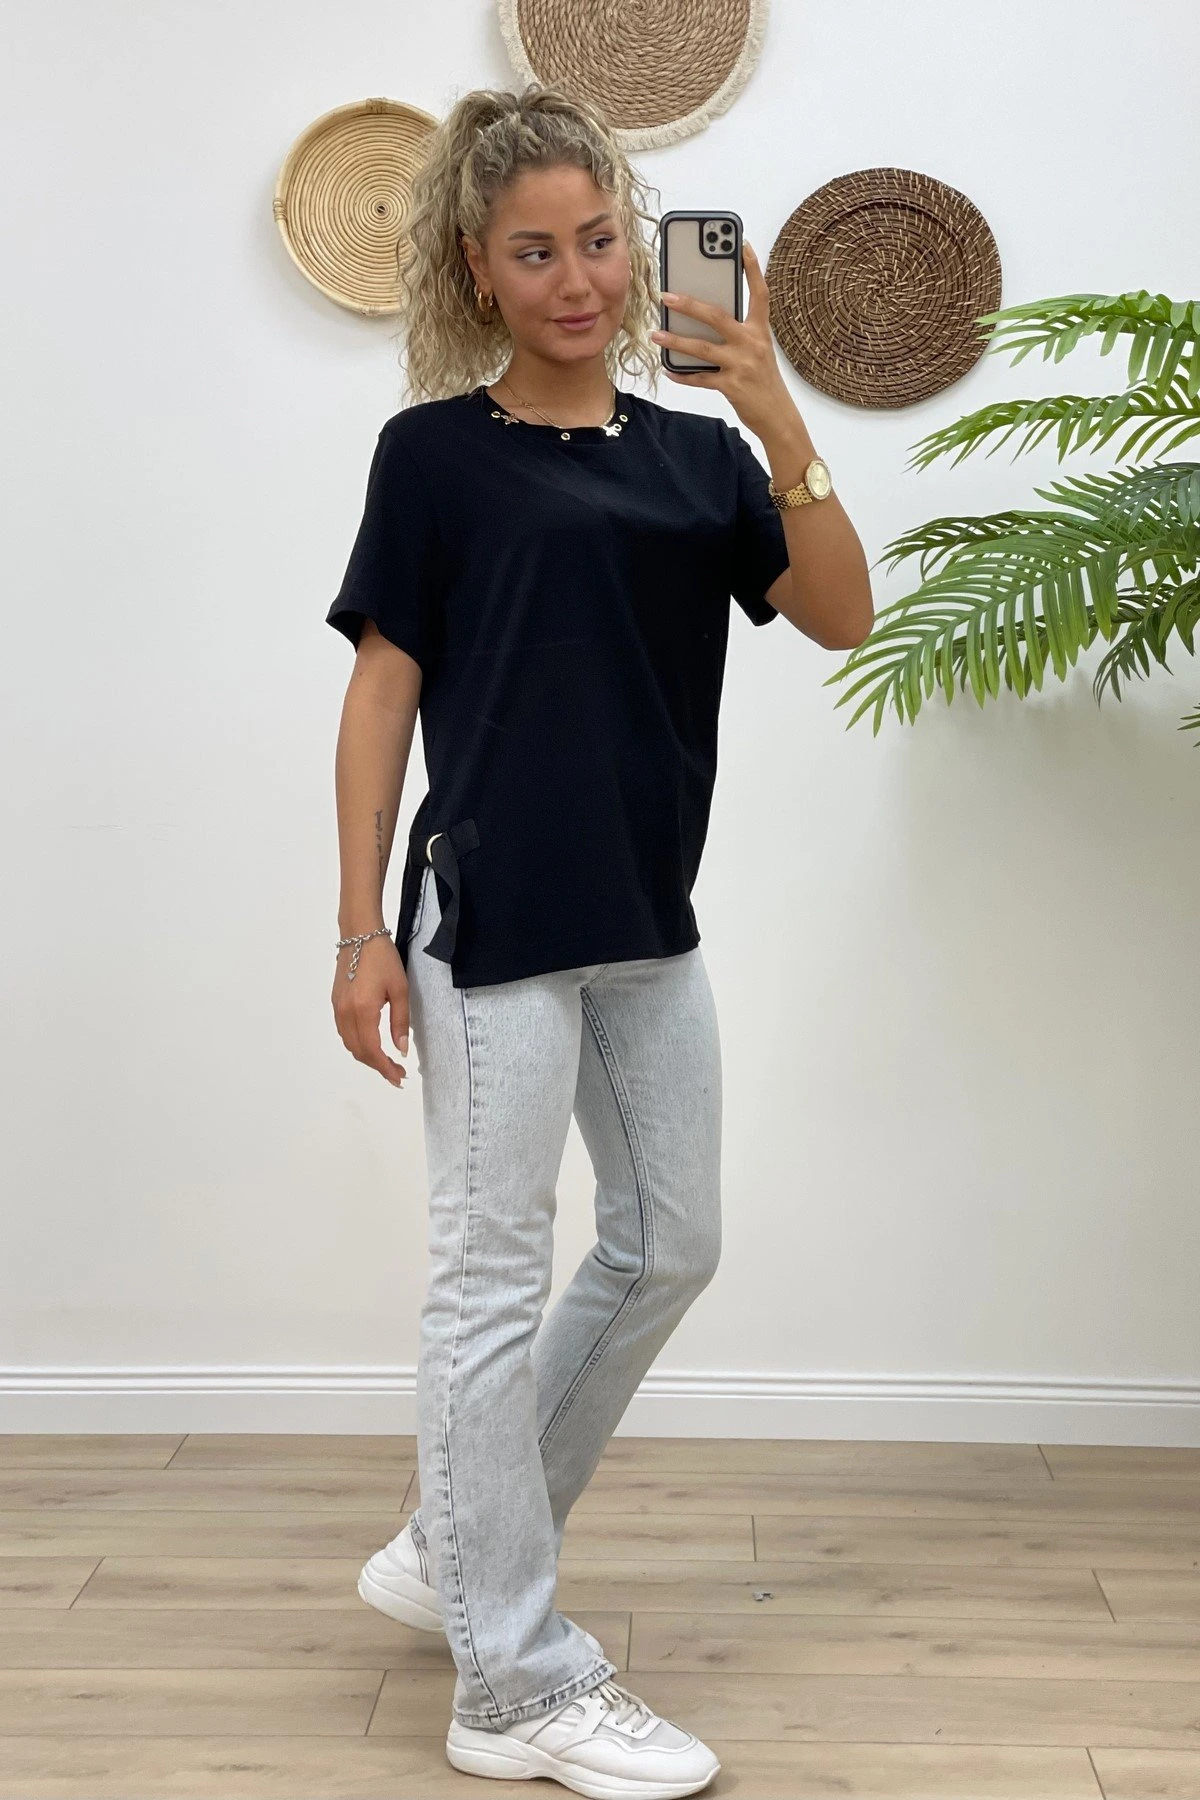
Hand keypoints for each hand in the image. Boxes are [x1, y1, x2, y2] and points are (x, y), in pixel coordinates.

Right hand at [331, 937, 409, 1087]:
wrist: (360, 935)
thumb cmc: (384, 959)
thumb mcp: (400, 989)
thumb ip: (400, 1022)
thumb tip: (401, 1049)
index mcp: (363, 1011)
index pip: (372, 1050)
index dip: (385, 1068)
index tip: (399, 1077)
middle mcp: (345, 1013)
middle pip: (358, 1051)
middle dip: (377, 1066)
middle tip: (396, 1073)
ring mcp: (337, 1008)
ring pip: (349, 1043)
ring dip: (366, 1056)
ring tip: (386, 1061)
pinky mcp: (336, 1002)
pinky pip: (344, 1032)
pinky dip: (357, 1043)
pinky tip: (371, 1043)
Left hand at [651, 240, 790, 437]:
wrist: (778, 416)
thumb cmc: (763, 380)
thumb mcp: (758, 351)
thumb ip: (738, 333)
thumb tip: (701, 320)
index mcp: (760, 330)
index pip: (760, 293)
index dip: (753, 268)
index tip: (742, 245)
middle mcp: (752, 343)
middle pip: (717, 316)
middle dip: (689, 304)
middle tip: (666, 296)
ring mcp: (742, 365)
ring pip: (702, 348)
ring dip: (676, 340)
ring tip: (656, 334)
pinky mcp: (732, 386)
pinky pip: (700, 378)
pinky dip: (682, 373)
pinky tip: (668, 368)